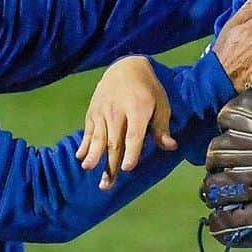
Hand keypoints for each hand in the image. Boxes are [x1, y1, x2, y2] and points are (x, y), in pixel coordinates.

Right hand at [76, 56, 174, 189]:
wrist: (126, 67)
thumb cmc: (148, 89)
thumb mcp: (161, 104)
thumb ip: (162, 127)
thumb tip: (171, 147)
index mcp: (138, 110)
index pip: (134, 135)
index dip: (131, 152)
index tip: (127, 168)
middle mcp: (118, 112)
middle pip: (114, 141)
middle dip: (110, 164)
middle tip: (106, 185)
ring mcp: (103, 111)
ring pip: (98, 137)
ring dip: (93, 156)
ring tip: (88, 169)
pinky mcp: (93, 111)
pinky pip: (88, 130)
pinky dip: (84, 144)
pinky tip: (81, 157)